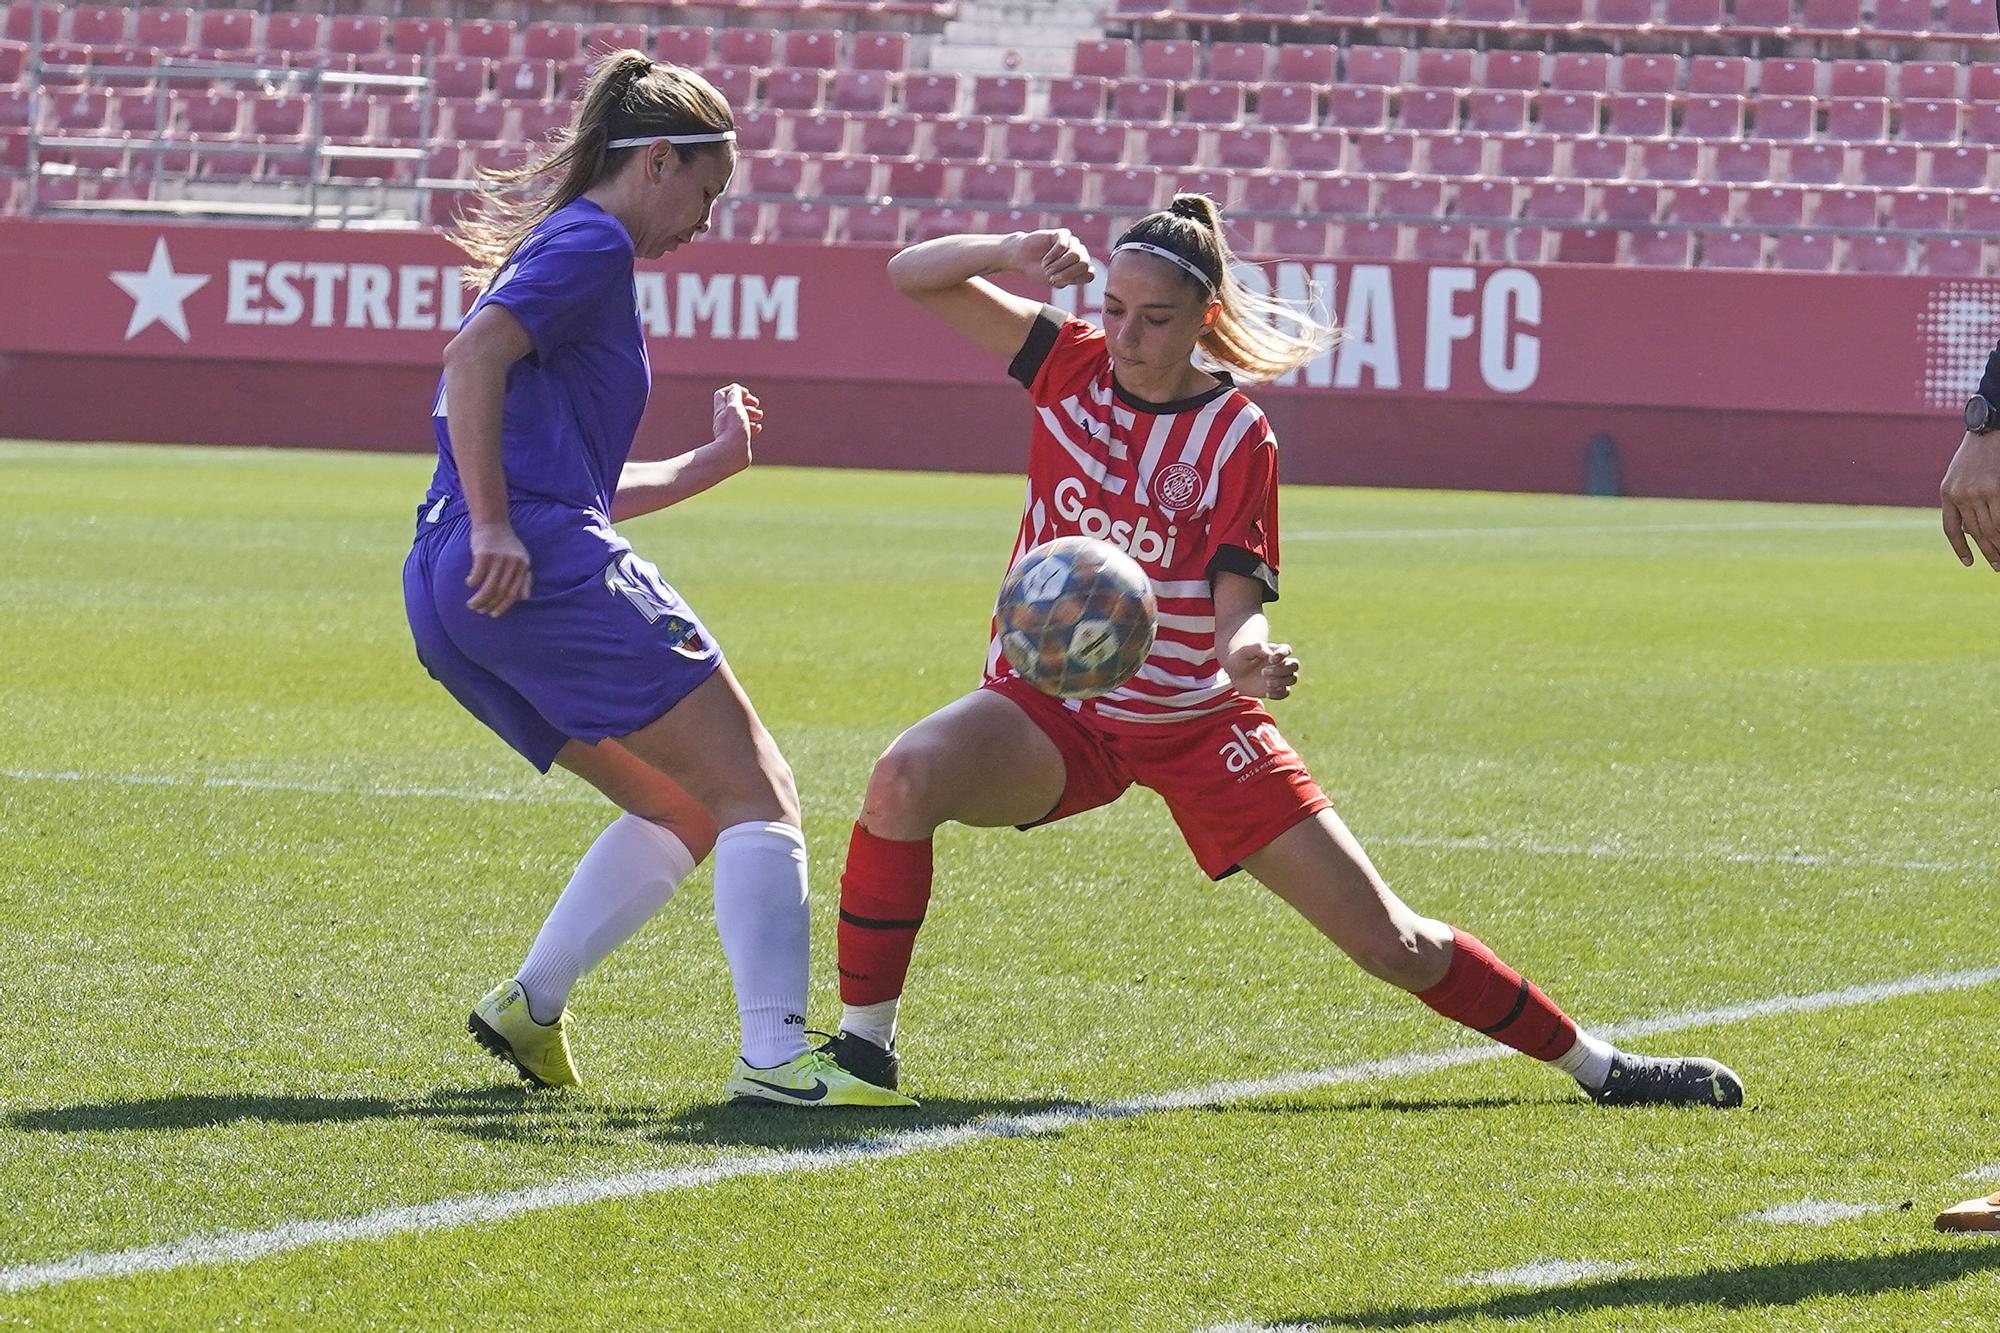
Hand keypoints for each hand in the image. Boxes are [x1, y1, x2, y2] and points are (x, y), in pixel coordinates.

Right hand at [465, 521, 531, 616]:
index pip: (514, 593)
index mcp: (523, 566)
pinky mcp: (484, 554)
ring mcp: (498, 558)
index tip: (494, 614)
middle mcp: (513, 563)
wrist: (493, 522)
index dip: (504, 606)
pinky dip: (472, 582)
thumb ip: (524, 578)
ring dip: (479, 599)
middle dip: (489, 605)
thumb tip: (525, 598)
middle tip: (480, 611)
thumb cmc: (505, 544)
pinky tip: (469, 583)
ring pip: (489, 587)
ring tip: (472, 605)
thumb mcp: (520, 559)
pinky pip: (477, 575)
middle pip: (501, 592)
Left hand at [710, 383, 762, 470]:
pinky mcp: (736, 441)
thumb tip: (735, 388)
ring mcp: (729, 431)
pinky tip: (758, 429)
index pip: (723, 394)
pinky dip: (751, 426)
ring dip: (751, 413)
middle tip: (756, 404)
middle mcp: (723, 420)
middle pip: (733, 405)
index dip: (736, 390)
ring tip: (759, 417)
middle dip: (746, 402)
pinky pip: (743, 430)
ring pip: (740, 417)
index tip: (747, 394)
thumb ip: (735, 395)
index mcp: (721, 410)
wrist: (732, 455)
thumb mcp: (735, 406)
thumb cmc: (734, 430)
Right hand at [1011, 229, 1095, 289]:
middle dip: (1067, 273)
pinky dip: (1053, 255)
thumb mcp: (1054, 281)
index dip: (1076, 279)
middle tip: (1050, 276)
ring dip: (1059, 265)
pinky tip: (1045, 260)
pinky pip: (1063, 245)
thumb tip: (1081, 272)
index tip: (1060, 282)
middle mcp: (1079, 254)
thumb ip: (1067, 279)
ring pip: (1076, 254)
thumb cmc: (1038, 271)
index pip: (1090, 274)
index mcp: (1080, 268)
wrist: (1022, 259)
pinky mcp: (1063, 234)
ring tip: (1046, 269)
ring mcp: (1072, 243)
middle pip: (1085, 264)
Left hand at [1225, 641, 1299, 699]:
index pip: (1287, 650)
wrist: (1235, 674)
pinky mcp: (1276, 689)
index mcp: (1275, 651)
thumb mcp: (1245, 650)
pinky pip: (1286, 692)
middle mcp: (1281, 663)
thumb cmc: (1240, 658)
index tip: (1270, 659)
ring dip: (1281, 682)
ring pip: (1293, 679)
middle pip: (1295, 665)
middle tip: (1264, 672)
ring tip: (1266, 682)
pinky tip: (1267, 692)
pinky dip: (1279, 693)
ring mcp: (1280, 677)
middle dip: (1282, 670)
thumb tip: (1269, 653)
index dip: (1282, 655)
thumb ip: (1258, 648)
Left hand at [1942, 430, 1999, 569]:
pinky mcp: (1994, 490)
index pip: (1951, 528)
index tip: (1968, 562)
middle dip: (1988, 551)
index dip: (1960, 547)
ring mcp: (1977, 493)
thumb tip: (1971, 530)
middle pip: (1975, 532)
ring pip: (1989, 528)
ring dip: (1998, 546)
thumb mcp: (1959, 476)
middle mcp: (1959, 496)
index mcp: (1946, 494)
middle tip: (1998, 567)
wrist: (1987, 432)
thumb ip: (1961, 500)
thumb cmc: (1976, 454)